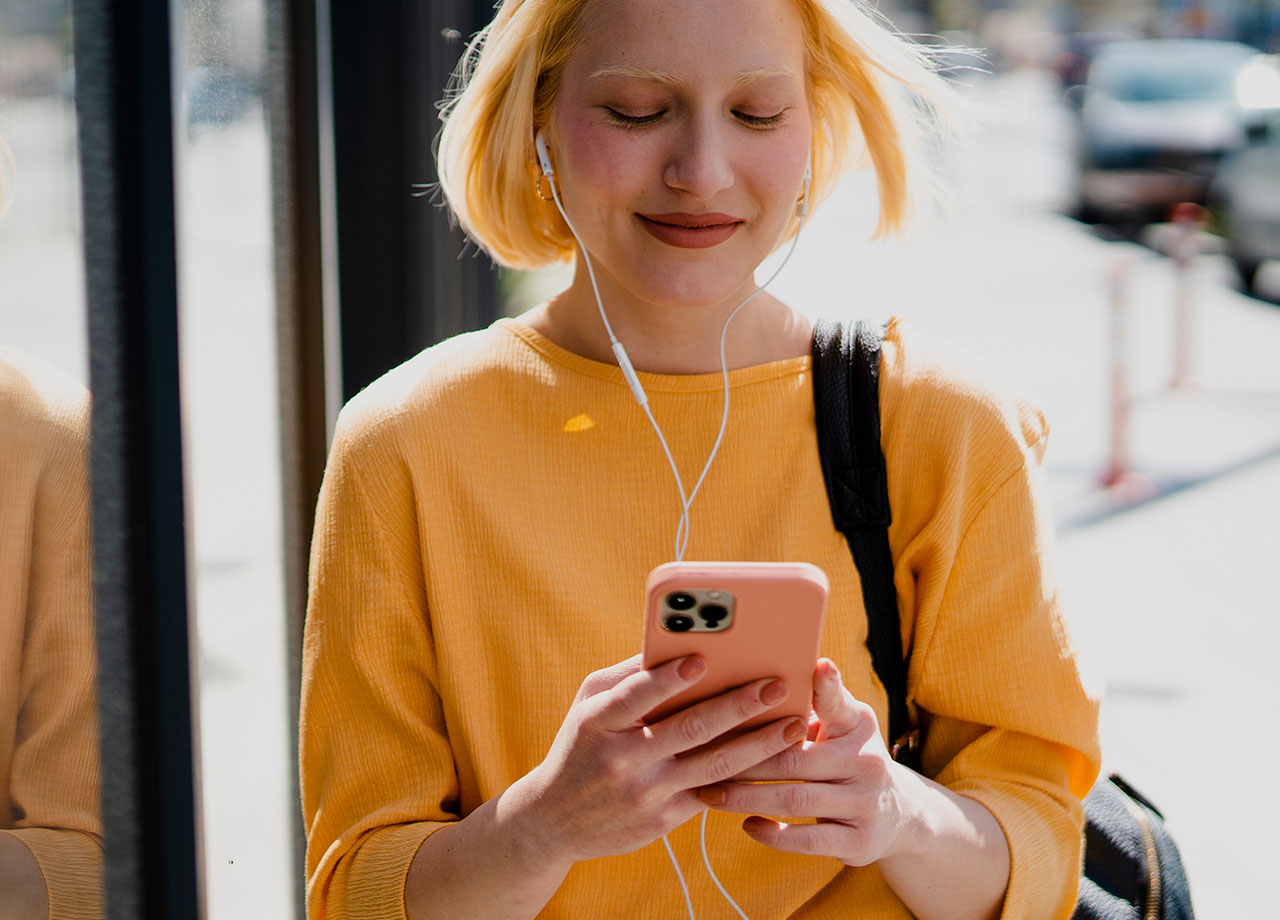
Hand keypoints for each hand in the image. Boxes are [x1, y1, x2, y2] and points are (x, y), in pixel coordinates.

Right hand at [503, 654, 807, 866]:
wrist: (554, 821)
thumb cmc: (579, 746)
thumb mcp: (588, 705)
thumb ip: (629, 677)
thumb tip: (674, 642)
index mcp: (599, 722)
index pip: (637, 695)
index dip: (669, 678)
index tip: (703, 658)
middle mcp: (623, 757)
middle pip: (689, 728)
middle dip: (738, 705)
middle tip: (775, 684)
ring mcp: (646, 792)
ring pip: (713, 765)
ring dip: (759, 744)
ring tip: (794, 723)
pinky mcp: (663, 818)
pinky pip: (713, 792)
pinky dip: (747, 774)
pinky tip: (777, 759)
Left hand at [695, 658, 927, 866]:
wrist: (900, 814)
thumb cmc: (850, 755)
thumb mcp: (845, 724)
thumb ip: (817, 700)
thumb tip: (773, 669)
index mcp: (858, 725)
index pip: (838, 703)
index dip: (827, 686)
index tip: (815, 664)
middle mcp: (866, 762)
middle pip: (794, 760)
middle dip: (744, 760)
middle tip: (701, 757)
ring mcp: (864, 804)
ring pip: (794, 800)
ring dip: (746, 798)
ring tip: (709, 793)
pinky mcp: (859, 842)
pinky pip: (807, 840)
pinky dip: (773, 834)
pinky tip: (747, 825)